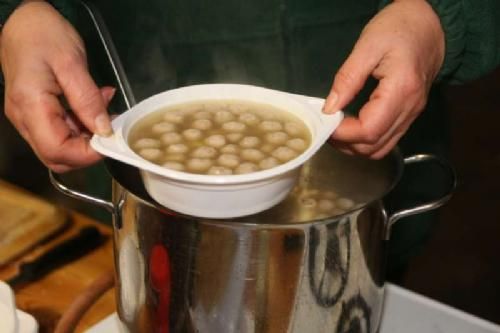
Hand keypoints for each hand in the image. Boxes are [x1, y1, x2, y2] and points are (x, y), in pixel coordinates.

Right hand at [1, 0, 113, 171]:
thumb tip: (104, 129)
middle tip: (110, 130)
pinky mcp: (36, 111)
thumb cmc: (43, 34)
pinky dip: (81, 124)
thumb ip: (87, 99)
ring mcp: (28, 116)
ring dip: (87, 136)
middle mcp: (25, 118)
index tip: (110, 141)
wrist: (22, 18)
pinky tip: (95, 104)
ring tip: (104, 110)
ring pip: (60, 145)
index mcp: (30, 106)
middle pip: (56, 156)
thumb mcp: (71, 63)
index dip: (86, 154)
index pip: (57, 150)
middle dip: (87, 151)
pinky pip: (60, 129)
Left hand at [323, 0, 444, 158]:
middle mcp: (410, 109)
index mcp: (401, 91)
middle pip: (374, 146)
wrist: (430, 24)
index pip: (369, 130)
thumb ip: (347, 79)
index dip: (343, 134)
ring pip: (381, 149)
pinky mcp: (409, 114)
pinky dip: (366, 141)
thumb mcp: (367, 46)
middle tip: (326, 127)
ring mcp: (412, 114)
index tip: (325, 122)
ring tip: (336, 130)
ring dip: (355, 146)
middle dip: (346, 144)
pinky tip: (351, 127)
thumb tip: (329, 109)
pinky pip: (387, 139)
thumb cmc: (399, 28)